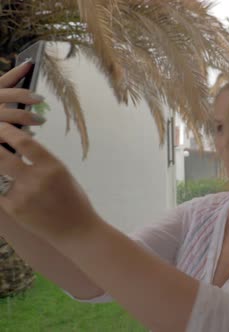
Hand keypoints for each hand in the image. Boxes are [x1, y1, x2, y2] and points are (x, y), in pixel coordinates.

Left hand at [0, 65, 98, 241]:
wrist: (77, 231)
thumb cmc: (74, 201)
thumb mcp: (64, 176)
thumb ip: (42, 163)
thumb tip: (20, 148)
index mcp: (53, 167)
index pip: (25, 143)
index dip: (8, 131)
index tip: (1, 126)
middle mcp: (36, 179)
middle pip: (2, 156)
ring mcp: (22, 195)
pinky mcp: (14, 209)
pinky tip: (1, 179)